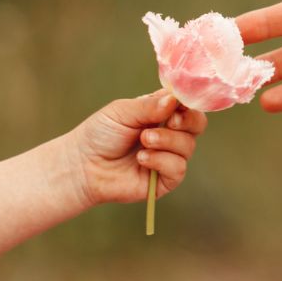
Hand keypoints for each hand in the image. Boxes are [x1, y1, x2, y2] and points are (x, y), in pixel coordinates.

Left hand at [69, 91, 207, 204]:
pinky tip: (142, 159)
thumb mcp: (123, 112)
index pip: (187, 105)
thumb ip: (149, 105)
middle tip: (170, 121)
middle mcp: (169, 134)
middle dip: (187, 121)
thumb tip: (175, 100)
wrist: (84, 165)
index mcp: (161, 113)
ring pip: (188, 146)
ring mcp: (168, 157)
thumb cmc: (100, 134)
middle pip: (198, 124)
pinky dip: (162, 161)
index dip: (188, 103)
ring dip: (167, 141)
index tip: (178, 103)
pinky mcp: (165, 180)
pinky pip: (178, 169)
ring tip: (144, 140)